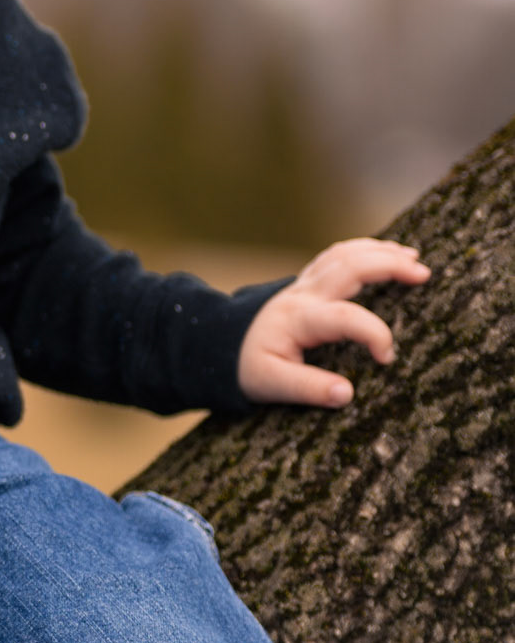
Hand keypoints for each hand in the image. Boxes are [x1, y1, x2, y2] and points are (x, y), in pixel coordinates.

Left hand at [238, 238, 430, 407]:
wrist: (219, 343)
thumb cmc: (248, 365)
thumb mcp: (270, 384)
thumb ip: (309, 388)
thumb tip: (347, 393)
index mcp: (299, 319)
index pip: (344, 317)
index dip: (373, 333)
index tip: (388, 358)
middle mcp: (304, 294)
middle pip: (349, 266)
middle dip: (387, 266)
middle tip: (423, 274)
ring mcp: (305, 283)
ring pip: (344, 253)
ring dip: (379, 251)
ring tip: (412, 258)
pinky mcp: (307, 281)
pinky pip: (337, 255)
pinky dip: (364, 249)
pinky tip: (385, 252)